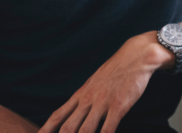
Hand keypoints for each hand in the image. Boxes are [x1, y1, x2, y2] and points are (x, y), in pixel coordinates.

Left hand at [39, 32, 172, 132]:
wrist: (136, 56)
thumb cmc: (117, 70)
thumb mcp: (95, 82)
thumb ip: (87, 97)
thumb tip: (78, 111)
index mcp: (81, 94)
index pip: (58, 115)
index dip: (46, 129)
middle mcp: (88, 100)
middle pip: (67, 127)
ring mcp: (103, 103)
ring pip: (85, 131)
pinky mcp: (119, 106)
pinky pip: (107, 129)